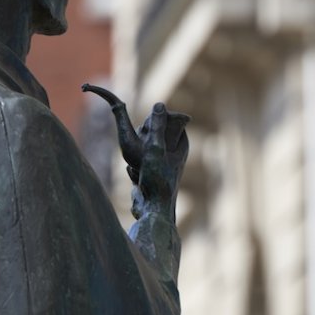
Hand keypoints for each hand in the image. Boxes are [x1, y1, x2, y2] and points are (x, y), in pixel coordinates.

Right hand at [130, 103, 188, 221]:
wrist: (152, 210)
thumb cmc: (157, 180)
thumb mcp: (155, 149)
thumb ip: (157, 127)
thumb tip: (159, 105)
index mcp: (181, 142)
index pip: (163, 119)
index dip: (151, 124)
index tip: (146, 137)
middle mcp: (173, 150)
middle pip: (149, 132)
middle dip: (140, 141)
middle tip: (142, 158)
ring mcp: (161, 160)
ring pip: (140, 146)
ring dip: (134, 156)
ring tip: (140, 170)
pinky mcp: (150, 170)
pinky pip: (136, 160)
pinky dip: (133, 167)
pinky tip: (137, 178)